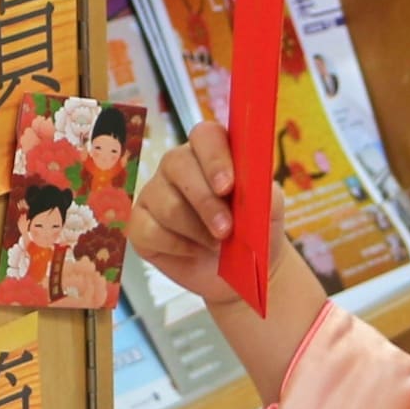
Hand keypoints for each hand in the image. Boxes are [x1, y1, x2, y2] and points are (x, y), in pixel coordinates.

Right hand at [129, 124, 266, 306]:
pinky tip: (194, 251)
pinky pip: (149, 230)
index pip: (205, 136)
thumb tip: (255, 187)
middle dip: (205, 202)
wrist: (241, 272)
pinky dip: (177, 247)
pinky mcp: (140, 222)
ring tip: (217, 246)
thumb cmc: (255, 233)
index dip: (214, 158)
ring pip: (167, 204)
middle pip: (178, 165)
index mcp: (213, 151)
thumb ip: (264, 195)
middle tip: (226, 230)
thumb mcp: (269, 213)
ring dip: (197, 231)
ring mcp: (156, 192)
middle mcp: (179, 165)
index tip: (228, 187)